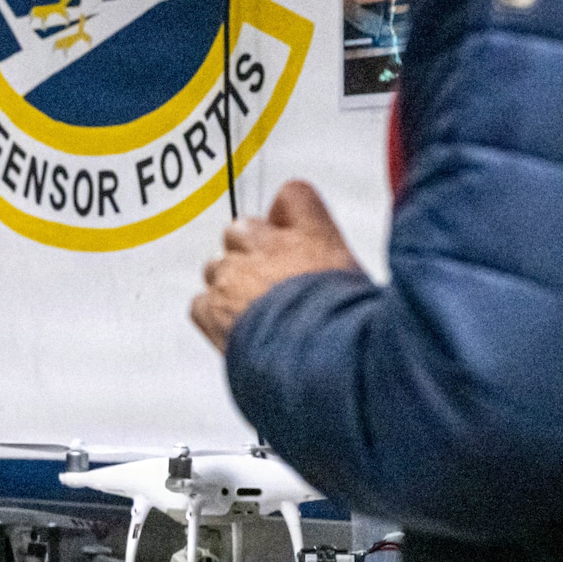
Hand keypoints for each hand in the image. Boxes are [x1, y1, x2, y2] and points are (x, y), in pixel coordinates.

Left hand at [191, 180, 362, 351]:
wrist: (320, 365)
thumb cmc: (351, 331)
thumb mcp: (361, 286)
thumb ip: (335, 267)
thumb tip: (333, 272)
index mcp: (312, 237)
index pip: (292, 196)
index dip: (288, 214)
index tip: (290, 229)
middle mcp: (267, 248)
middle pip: (242, 229)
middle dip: (252, 251)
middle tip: (272, 283)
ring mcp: (234, 276)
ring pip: (217, 266)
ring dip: (231, 284)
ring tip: (257, 314)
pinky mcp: (212, 308)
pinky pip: (201, 303)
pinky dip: (214, 315)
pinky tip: (238, 332)